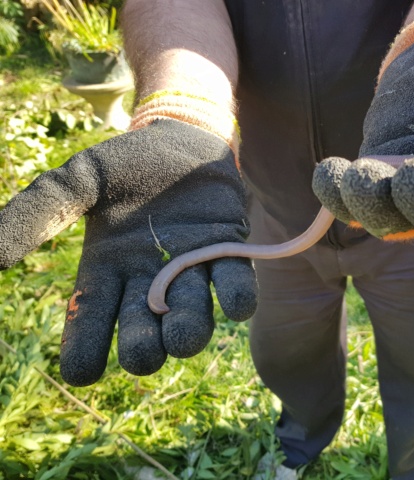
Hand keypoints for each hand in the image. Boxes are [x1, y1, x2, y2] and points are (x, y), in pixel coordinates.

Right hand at [0, 119, 257, 385]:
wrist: (179, 137)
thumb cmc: (126, 164)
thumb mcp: (76, 181)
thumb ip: (37, 213)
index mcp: (107, 272)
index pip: (91, 322)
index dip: (85, 350)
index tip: (82, 371)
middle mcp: (149, 281)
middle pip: (144, 332)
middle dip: (143, 349)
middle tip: (142, 354)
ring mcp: (191, 270)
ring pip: (190, 317)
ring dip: (187, 332)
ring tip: (181, 337)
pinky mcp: (227, 251)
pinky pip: (234, 283)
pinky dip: (236, 297)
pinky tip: (236, 308)